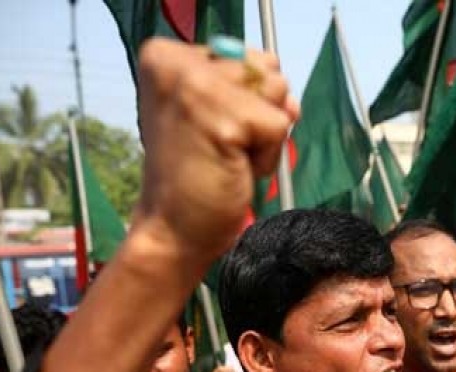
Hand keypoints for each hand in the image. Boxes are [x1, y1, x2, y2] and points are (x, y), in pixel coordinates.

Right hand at [135, 38, 299, 261]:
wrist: (172, 231)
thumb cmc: (195, 177)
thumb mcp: (218, 114)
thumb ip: (251, 89)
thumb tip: (289, 98)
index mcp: (165, 55)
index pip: (249, 56)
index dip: (247, 99)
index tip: (211, 130)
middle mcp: (175, 62)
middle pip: (266, 69)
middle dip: (258, 115)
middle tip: (220, 148)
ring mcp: (197, 88)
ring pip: (276, 94)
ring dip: (264, 136)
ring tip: (227, 158)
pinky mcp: (223, 121)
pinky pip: (279, 126)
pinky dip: (267, 157)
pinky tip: (233, 170)